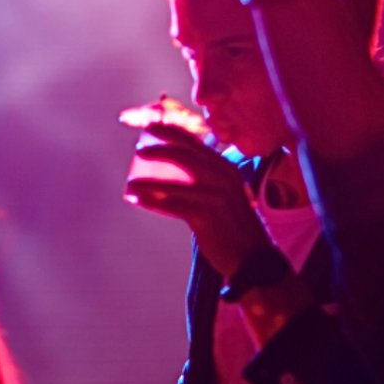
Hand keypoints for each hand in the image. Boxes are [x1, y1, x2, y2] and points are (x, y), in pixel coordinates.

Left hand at [125, 123, 271, 276]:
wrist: (253, 256)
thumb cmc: (232, 224)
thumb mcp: (224, 195)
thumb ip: (205, 181)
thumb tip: (170, 174)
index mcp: (226, 169)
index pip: (196, 144)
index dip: (172, 133)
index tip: (152, 127)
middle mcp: (223, 178)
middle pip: (185, 156)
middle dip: (159, 149)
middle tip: (139, 150)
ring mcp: (216, 197)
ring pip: (174, 184)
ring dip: (148, 182)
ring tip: (130, 182)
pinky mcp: (207, 217)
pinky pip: (172, 205)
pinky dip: (151, 201)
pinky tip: (135, 199)